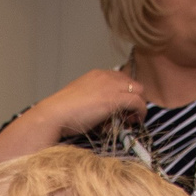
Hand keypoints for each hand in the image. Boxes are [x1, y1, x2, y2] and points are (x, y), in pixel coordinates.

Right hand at [19, 69, 146, 144]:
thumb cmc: (62, 112)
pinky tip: (136, 121)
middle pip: (133, 83)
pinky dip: (140, 111)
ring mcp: (111, 86)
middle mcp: (106, 76)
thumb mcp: (80, 100)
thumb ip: (93, 101)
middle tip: (130, 114)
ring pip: (139, 91)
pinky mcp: (115, 99)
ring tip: (133, 119)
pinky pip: (137, 102)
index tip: (124, 107)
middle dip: (135, 98)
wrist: (55, 113)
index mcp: (97, 75)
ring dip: (139, 105)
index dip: (126, 93)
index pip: (122, 79)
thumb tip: (103, 115)